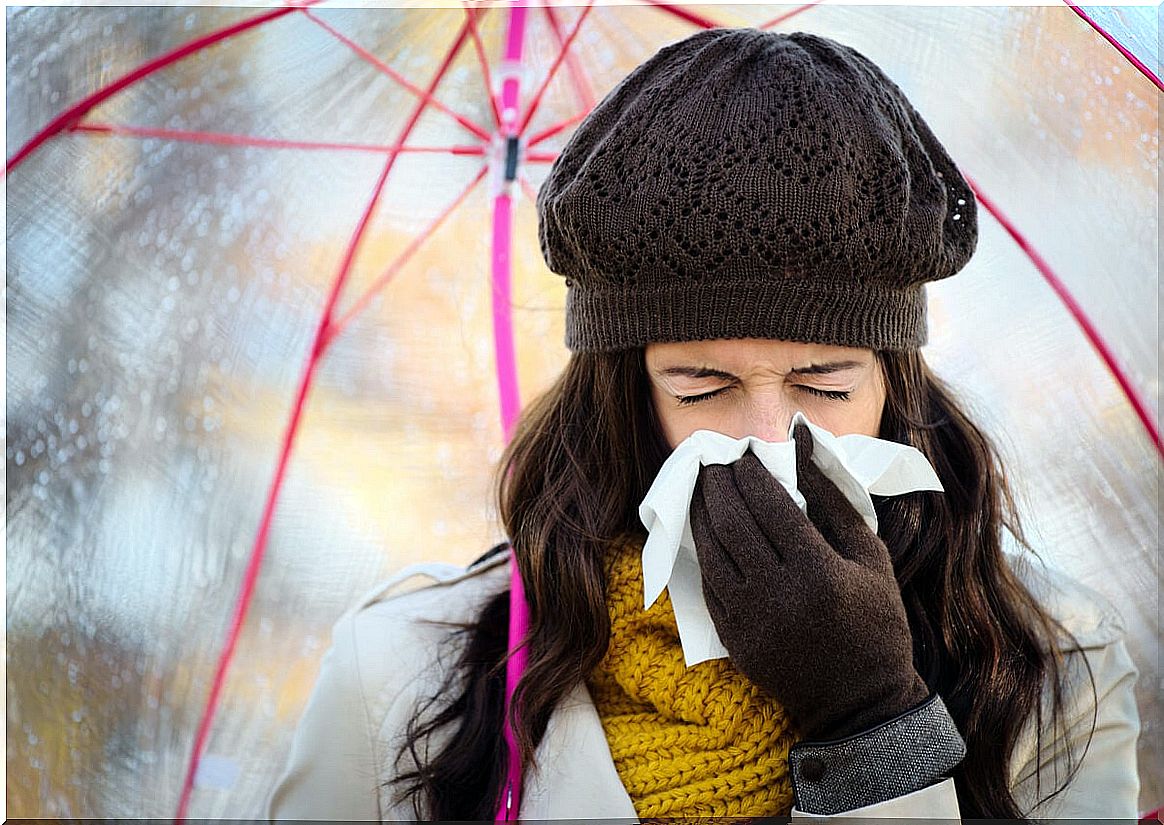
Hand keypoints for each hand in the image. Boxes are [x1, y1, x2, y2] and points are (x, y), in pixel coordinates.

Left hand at [689, 422, 929, 741]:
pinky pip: (708, 584)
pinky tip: (704, 530)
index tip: (743, 454)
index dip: (750, 474)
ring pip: (711, 552)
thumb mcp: (870, 557)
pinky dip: (703, 552)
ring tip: (703, 488)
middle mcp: (779, 594)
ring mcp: (751, 619)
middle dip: (719, 485)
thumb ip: (834, 499)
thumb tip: (804, 445)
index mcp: (818, 571)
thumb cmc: (875, 622)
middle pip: (734, 523)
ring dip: (702, 513)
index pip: (770, 505)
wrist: (860, 701)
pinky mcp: (734, 639)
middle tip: (714, 462)